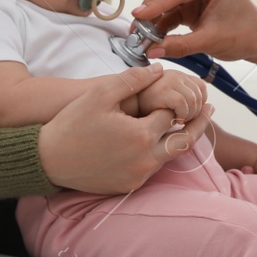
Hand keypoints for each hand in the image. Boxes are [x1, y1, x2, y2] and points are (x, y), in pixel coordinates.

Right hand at [37, 66, 210, 194]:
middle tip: (209, 109)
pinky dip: (160, 154)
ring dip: (180, 139)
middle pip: (185, 140)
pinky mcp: (129, 186)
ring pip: (170, 157)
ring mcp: (138, 176)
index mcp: (141, 135)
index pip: (171, 114)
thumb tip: (159, 69)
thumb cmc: (72, 123)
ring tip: (189, 124)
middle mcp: (145, 159)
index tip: (182, 91)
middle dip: (199, 123)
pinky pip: (153, 170)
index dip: (174, 101)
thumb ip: (133, 79)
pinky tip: (160, 142)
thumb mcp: (101, 94)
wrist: (48, 159)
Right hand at [131, 0, 256, 85]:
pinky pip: (170, 10)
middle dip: (150, 10)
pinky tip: (151, 37)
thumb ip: (180, 45)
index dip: (156, 4)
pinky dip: (160, 23)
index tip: (137, 16)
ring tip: (140, 36)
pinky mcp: (192, 2)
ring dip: (152, 18)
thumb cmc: (245, 34)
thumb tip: (152, 50)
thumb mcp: (211, 41)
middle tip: (135, 31)